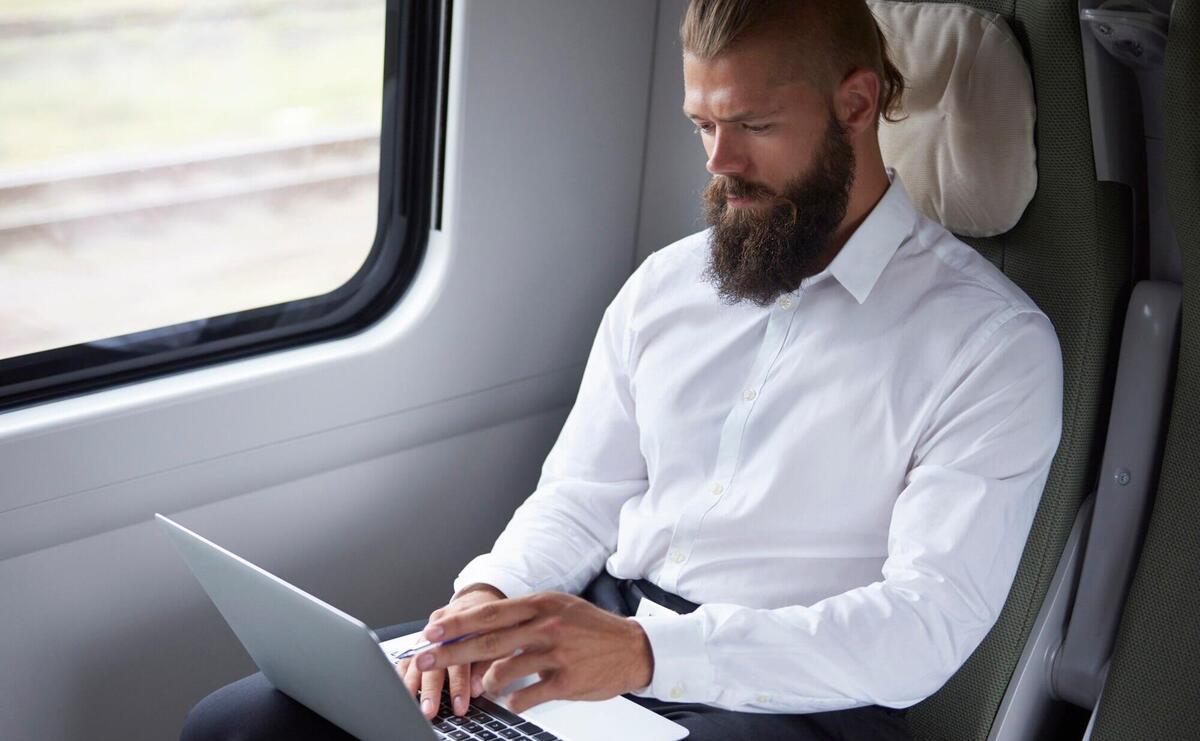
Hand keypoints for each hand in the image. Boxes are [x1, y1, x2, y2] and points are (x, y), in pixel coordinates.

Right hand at [396, 584, 504, 718]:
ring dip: (413, 683)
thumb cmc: (497, 623)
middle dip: (432, 688)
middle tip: (430, 710)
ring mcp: (433, 628)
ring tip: (410, 704)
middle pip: (437, 659)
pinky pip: (409, 652)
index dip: (459, 684)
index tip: (459, 705)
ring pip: (419, 655)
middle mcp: (449, 626)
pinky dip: (403, 670)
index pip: (464, 657)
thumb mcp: (504, 640)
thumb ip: (490, 664)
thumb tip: (478, 688)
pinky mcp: (423, 631)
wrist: (482, 599)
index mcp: (472, 627)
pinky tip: (399, 686)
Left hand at [413, 591, 653, 713]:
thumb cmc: (589, 629)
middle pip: (487, 641)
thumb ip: (521, 616)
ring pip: (503, 670)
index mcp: (541, 604)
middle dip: (449, 652)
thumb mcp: (557, 608)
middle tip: (424, 658)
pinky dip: (512, 700)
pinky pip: (526, 696)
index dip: (456, 623)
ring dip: (484, 681)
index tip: (430, 630)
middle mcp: (546, 626)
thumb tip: (479, 625)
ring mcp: (557, 654)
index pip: (488, 613)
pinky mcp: (567, 681)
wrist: (633, 648)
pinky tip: (511, 700)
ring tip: (479, 686)